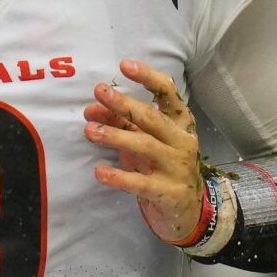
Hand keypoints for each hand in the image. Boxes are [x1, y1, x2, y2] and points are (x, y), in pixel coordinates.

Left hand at [83, 59, 206, 244]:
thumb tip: (91, 109)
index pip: (167, 93)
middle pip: (152, 118)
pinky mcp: (169, 193)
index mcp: (179, 124)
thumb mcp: (143, 142)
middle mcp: (181, 141)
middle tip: (100, 92)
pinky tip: (100, 172)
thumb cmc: (161, 168)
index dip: (147, 77)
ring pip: (146, 146)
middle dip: (124, 104)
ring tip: (90, 131)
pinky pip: (141, 183)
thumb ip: (121, 124)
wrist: (186, 211)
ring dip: (116, 136)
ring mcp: (178, 168)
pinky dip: (120, 177)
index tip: (124, 65)